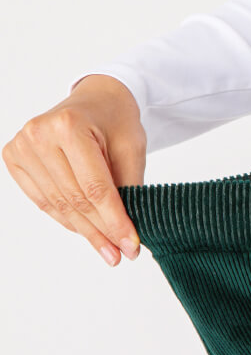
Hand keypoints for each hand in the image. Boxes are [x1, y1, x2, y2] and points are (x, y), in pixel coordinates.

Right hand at [2, 74, 146, 265]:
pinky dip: (66, 219)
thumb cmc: (116, 122)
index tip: (131, 246)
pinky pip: (43, 200)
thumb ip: (129, 189)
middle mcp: (39, 134)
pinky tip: (87, 233)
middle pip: (75, 200)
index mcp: (70, 126)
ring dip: (85, 232)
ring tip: (108, 250)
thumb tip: (127, 234)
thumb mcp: (132, 150)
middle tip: (121, 255)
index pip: (95, 188)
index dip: (114, 221)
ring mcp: (22, 145)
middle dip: (101, 232)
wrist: (97, 99)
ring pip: (58, 205)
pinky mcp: (15, 157)